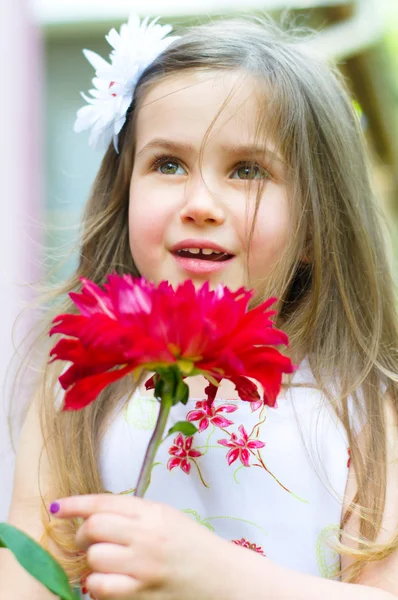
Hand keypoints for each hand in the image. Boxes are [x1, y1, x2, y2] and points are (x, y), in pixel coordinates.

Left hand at [51, 494, 240, 599]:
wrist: (221, 576)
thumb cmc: (192, 544)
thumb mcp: (165, 516)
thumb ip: (133, 512)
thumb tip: (94, 513)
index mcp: (152, 512)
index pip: (104, 502)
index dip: (75, 504)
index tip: (58, 507)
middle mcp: (147, 536)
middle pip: (94, 528)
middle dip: (83, 534)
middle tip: (90, 539)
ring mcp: (143, 566)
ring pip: (94, 558)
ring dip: (91, 560)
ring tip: (103, 562)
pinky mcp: (141, 593)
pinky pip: (101, 588)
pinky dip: (96, 584)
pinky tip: (106, 580)